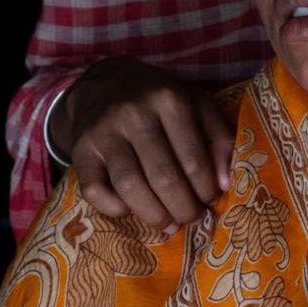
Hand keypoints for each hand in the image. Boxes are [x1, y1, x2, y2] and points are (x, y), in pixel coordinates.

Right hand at [53, 57, 234, 229]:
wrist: (104, 84)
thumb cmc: (159, 101)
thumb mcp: (196, 105)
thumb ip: (218, 138)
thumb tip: (226, 184)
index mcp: (169, 99)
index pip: (193, 159)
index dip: (205, 189)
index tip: (209, 199)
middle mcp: (134, 113)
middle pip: (163, 177)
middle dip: (183, 208)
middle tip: (191, 217)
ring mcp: (104, 132)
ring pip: (130, 187)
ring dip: (154, 215)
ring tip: (168, 223)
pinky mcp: (82, 150)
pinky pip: (95, 191)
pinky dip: (115, 209)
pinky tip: (132, 209)